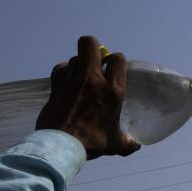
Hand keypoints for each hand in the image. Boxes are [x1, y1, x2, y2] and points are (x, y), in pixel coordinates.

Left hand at [35, 35, 140, 160]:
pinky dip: (63, 72)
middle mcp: (92, 80)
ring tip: (81, 75)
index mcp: (113, 90)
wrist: (62, 146)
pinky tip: (66, 80)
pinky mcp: (56, 86)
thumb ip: (127, 142)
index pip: (117, 58)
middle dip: (93, 47)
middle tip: (95, 60)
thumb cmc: (92, 143)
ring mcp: (72, 81)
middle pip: (90, 44)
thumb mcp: (115, 144)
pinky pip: (59, 69)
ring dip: (79, 64)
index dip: (116, 60)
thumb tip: (135, 146)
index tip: (115, 68)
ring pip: (74, 58)